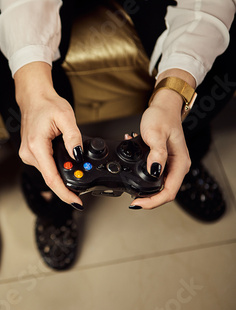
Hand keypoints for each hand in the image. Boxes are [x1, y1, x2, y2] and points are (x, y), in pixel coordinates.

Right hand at [14, 63, 82, 207]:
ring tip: (73, 161)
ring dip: (62, 172)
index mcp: (37, 146)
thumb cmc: (46, 104)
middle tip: (82, 185)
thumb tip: (78, 155)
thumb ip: (74, 137)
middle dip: (67, 183)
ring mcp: (28, 155)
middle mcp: (29, 153)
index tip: (76, 202)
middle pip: (51, 177)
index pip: (52, 178)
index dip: (65, 193)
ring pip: (48, 172)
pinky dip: (56, 167)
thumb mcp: (66, 116)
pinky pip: (46, 166)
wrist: (33, 98)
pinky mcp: (30, 154)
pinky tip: (63, 159)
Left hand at [129, 92, 190, 208]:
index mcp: (180, 163)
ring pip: (158, 186)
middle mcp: (177, 167)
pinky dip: (142, 176)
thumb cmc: (162, 117)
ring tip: (130, 188)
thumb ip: (156, 153)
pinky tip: (131, 171)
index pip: (169, 192)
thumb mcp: (156, 134)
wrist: (163, 106)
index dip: (153, 201)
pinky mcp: (163, 162)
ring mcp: (170, 165)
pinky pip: (153, 175)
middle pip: (164, 192)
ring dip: (143, 188)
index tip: (138, 203)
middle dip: (147, 199)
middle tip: (131, 200)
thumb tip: (154, 172)